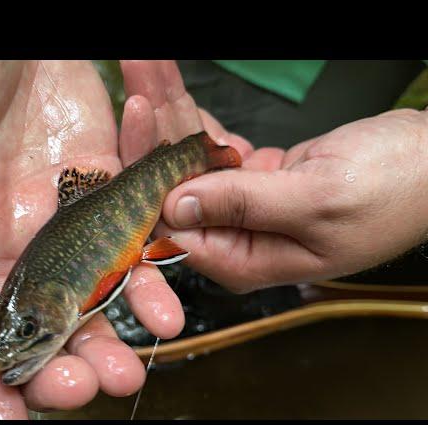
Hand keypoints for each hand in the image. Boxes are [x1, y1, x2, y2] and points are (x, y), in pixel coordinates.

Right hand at [0, 61, 183, 418]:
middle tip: (77, 390)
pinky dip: (145, 284)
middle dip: (48, 366)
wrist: (24, 33)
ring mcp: (58, 225)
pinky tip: (165, 310)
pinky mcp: (104, 200)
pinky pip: (127, 253)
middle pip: (25, 322)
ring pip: (81, 302)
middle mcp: (4, 240)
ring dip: (104, 341)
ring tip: (128, 372)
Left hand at [120, 60, 427, 292]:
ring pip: (186, 155)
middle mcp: (231, 237)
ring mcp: (237, 205)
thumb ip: (242, 205)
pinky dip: (193, 111)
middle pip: (172, 182)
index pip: (172, 223)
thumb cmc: (392, 190)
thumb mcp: (317, 199)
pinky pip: (209, 142)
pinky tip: (168, 81)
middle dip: (152, 124)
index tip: (135, 114)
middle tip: (136, 68)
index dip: (147, 171)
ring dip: (168, 106)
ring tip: (144, 61)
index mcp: (242, 259)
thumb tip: (171, 207)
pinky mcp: (247, 175)